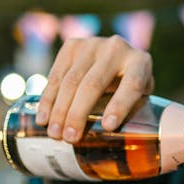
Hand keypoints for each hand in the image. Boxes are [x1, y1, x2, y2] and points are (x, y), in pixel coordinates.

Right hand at [36, 35, 153, 141]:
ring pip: (71, 81)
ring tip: (55, 134)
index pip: (132, 84)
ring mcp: (92, 45)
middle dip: (79, 114)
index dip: (120, 106)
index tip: (108, 127)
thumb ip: (128, 114)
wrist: (119, 56)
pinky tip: (43, 119)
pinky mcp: (72, 46)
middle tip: (70, 138)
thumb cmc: (130, 88)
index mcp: (140, 63)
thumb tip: (103, 138)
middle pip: (93, 84)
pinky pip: (56, 76)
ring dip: (59, 110)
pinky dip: (48, 100)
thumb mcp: (139, 99)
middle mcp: (117, 48)